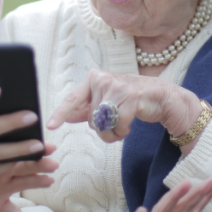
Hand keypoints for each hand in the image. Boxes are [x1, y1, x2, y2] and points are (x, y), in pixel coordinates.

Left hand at [0, 144, 58, 211]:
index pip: (16, 149)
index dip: (31, 147)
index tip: (46, 145)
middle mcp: (6, 171)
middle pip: (26, 165)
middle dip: (40, 163)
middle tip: (53, 162)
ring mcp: (4, 188)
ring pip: (24, 183)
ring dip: (37, 182)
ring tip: (49, 181)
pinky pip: (10, 211)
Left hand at [46, 70, 201, 143]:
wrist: (162, 97)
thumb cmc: (132, 98)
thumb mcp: (107, 101)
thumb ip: (87, 108)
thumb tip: (66, 116)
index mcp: (94, 78)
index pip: (73, 99)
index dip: (61, 113)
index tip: (50, 125)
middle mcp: (103, 80)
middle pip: (91, 118)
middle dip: (102, 129)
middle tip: (115, 125)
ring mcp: (118, 87)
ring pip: (103, 124)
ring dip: (113, 133)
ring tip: (122, 126)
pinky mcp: (131, 97)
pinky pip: (118, 126)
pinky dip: (123, 132)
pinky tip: (130, 126)